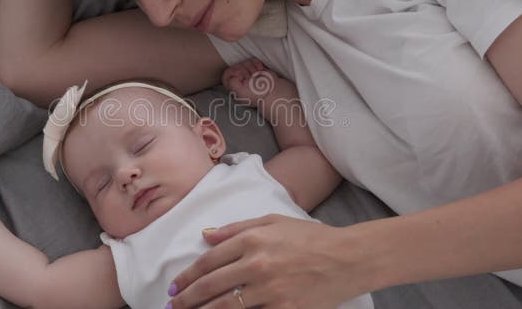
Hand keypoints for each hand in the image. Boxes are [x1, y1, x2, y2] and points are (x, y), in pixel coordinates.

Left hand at [167, 214, 369, 307]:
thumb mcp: (273, 221)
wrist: (348, 258)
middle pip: (211, 286)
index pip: (209, 261)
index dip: (187, 276)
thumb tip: (205, 235)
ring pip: (225, 307)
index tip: (175, 286)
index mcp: (253, 239)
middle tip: (172, 307)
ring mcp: (270, 290)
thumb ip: (236, 228)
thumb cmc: (312, 237)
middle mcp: (257, 264)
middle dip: (186, 299)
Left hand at [222, 58, 287, 107]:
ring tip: (256, 76)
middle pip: (236, 66)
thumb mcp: (241, 92)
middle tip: (251, 79)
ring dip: (252, 68)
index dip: (233, 72)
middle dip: (245, 70)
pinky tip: (260, 71)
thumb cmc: (257, 94)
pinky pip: (252, 60)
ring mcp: (247, 72)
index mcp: (232, 85)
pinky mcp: (254, 67)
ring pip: (244, 62)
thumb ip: (232, 83)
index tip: (241, 75)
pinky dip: (257, 64)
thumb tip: (233, 74)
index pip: (227, 73)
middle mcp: (238, 78)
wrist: (273, 91)